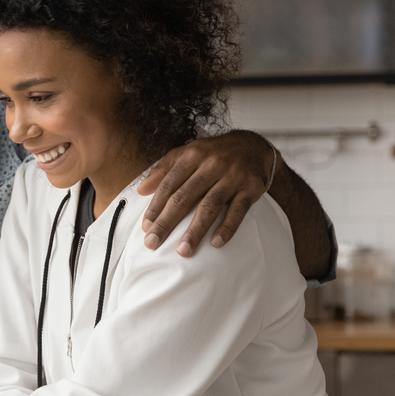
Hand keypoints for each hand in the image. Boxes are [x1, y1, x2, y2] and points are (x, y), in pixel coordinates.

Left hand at [137, 131, 273, 255]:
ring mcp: (232, 176)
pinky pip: (238, 210)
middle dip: (166, 222)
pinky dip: (227, 227)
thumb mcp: (187, 154)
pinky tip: (216, 243)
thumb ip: (163, 170)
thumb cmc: (212, 154)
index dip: (155, 207)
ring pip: (210, 205)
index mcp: (192, 155)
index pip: (168, 185)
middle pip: (184, 197)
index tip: (145, 228)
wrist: (254, 145)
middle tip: (153, 243)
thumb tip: (140, 190)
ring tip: (183, 250)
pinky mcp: (251, 187)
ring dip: (195, 230)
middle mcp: (211, 164)